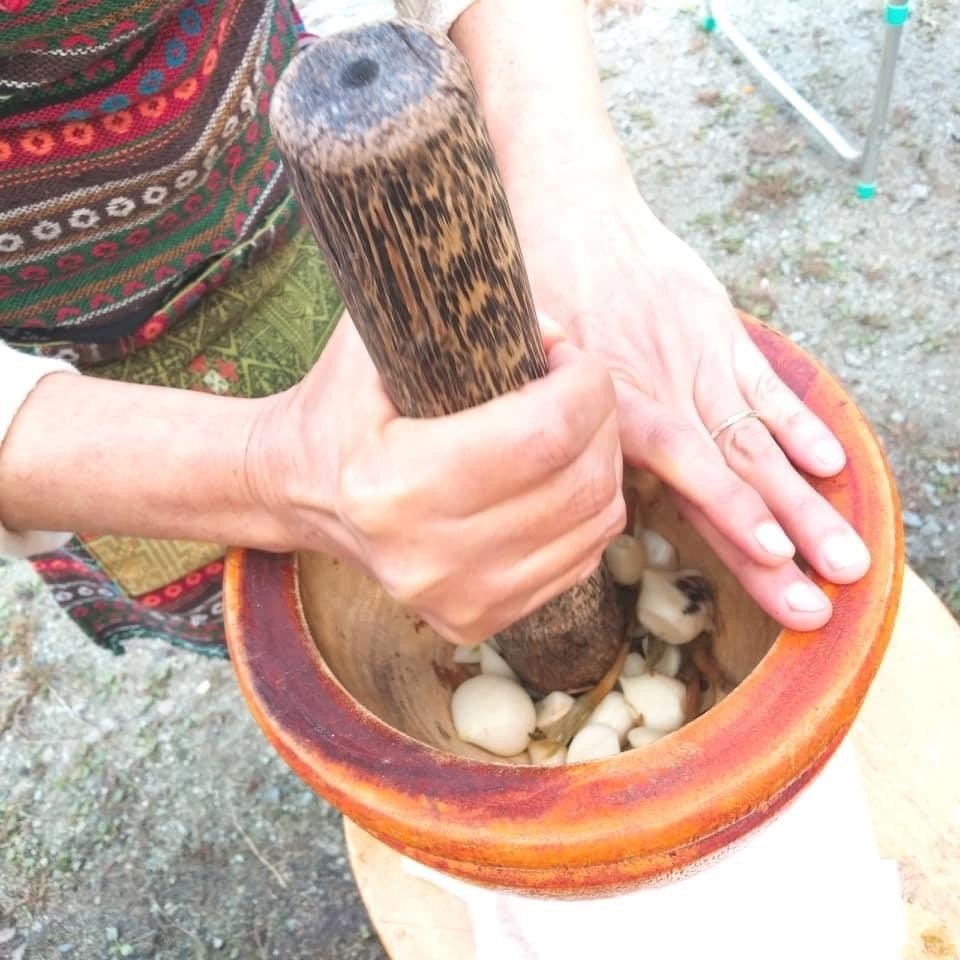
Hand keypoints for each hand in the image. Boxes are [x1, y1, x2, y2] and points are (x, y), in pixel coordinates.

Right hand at [247, 315, 624, 644]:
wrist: (300, 494)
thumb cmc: (339, 409)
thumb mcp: (372, 344)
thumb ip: (453, 319)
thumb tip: (554, 335)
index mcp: (393, 485)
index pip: (541, 436)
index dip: (582, 385)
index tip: (570, 357)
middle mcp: (427, 558)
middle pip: (578, 483)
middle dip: (602, 419)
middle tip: (580, 388)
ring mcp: (457, 600)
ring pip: (593, 526)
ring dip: (604, 464)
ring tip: (572, 430)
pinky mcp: (478, 619)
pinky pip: (581, 561)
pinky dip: (588, 512)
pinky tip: (559, 480)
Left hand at [510, 174, 870, 629]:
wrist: (569, 214)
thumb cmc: (540, 296)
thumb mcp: (533, 370)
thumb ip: (564, 432)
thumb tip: (566, 494)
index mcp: (619, 409)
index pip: (690, 476)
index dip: (734, 521)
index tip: (775, 565)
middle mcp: (669, 391)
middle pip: (738, 475)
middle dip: (785, 540)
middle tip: (823, 599)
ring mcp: (700, 363)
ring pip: (760, 441)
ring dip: (806, 501)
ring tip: (846, 555)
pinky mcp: (719, 333)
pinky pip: (764, 386)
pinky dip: (798, 425)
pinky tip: (830, 464)